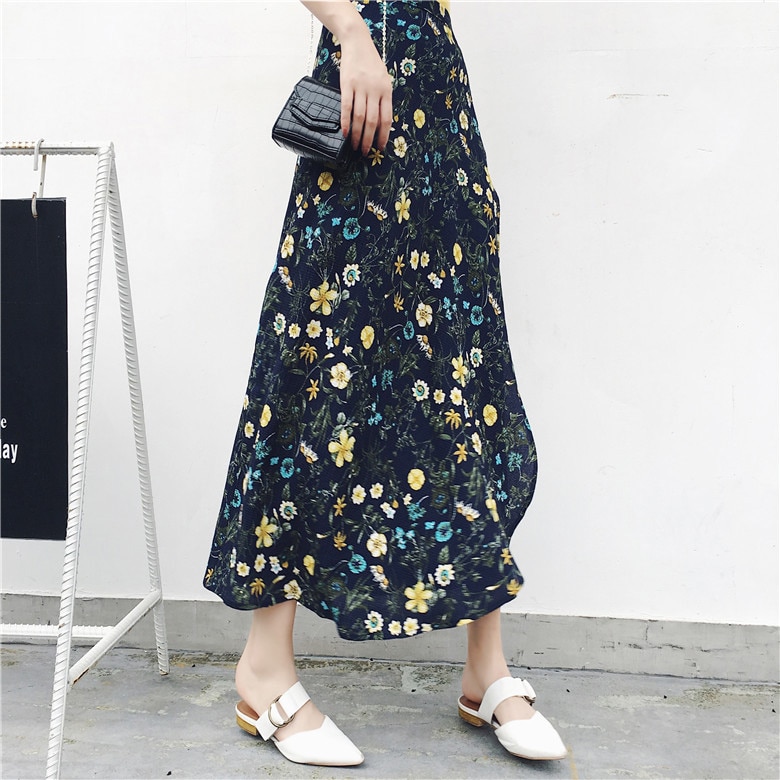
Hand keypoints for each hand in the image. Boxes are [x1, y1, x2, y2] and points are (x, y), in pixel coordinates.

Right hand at [338, 34, 392, 155]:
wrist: (358, 42)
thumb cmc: (371, 63)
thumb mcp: (383, 79)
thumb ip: (383, 98)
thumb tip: (381, 122)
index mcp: (386, 90)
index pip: (387, 119)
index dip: (383, 135)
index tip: (380, 147)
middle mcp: (375, 90)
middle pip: (373, 121)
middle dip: (369, 140)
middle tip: (365, 152)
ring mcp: (360, 88)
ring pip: (360, 117)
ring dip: (357, 135)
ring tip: (355, 146)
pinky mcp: (347, 85)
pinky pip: (346, 108)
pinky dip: (346, 122)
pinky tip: (345, 133)